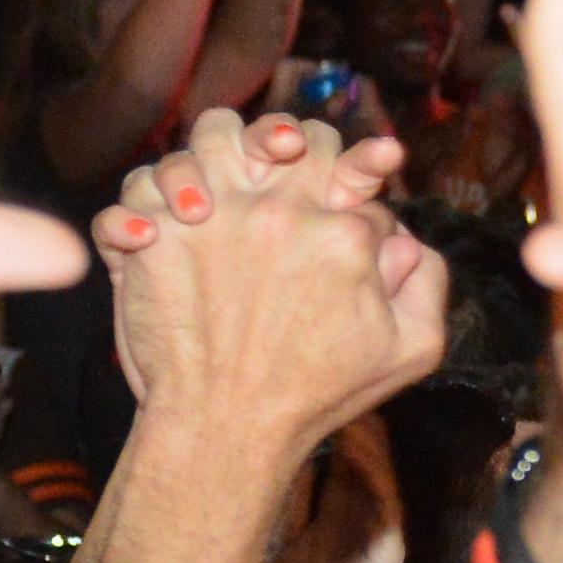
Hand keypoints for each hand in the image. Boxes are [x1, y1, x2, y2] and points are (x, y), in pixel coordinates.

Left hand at [102, 104, 446, 448]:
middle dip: (285, 142)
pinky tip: (150, 234)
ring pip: (209, 136)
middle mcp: (278, 212)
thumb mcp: (411, 349)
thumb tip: (404, 237)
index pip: (353, 168)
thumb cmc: (317, 394)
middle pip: (284, 133)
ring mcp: (211, 219)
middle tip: (277, 166)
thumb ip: (426, 284)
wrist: (228, 429)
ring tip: (211, 191)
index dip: (354, 177)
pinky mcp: (156, 239)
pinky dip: (137, 209)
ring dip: (211, 154)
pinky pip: (136, 192)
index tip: (343, 197)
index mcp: (343, 231)